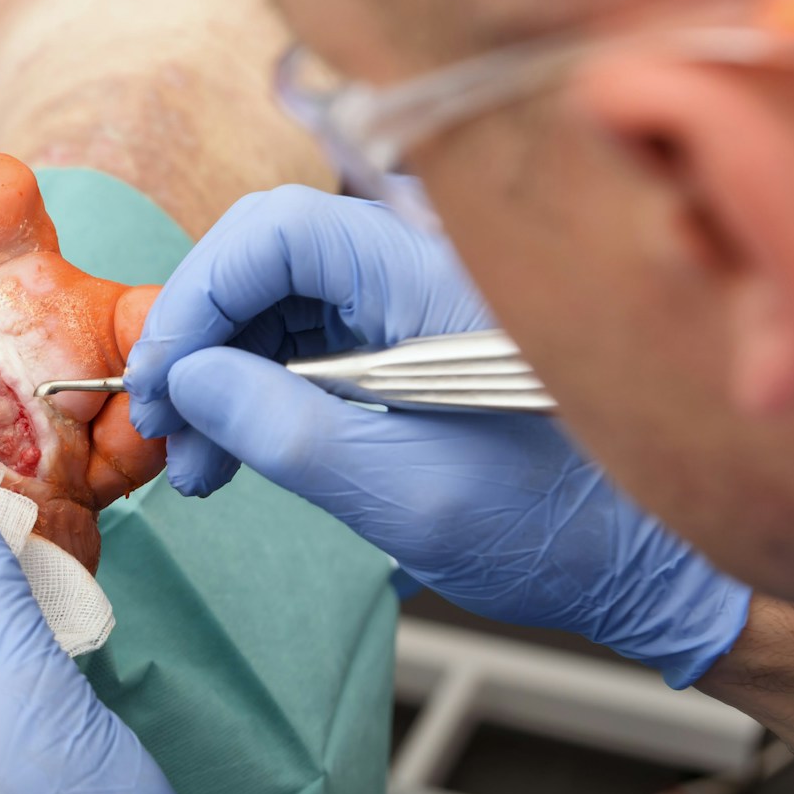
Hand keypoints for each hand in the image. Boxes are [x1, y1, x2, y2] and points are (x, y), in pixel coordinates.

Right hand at [124, 187, 750, 686]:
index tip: (160, 378)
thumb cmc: (546, 528)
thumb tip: (185, 382)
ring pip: (269, 298)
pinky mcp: (395, 334)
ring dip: (214, 374)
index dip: (199, 294)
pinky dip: (248, 389)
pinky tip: (229, 449)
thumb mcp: (404, 494)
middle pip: (263, 257)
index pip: (279, 232)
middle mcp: (418, 264)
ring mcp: (405, 296)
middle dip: (196, 339)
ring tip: (194, 461)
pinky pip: (296, 334)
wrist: (633, 560)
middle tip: (159, 426)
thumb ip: (286, 432)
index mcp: (434, 279)